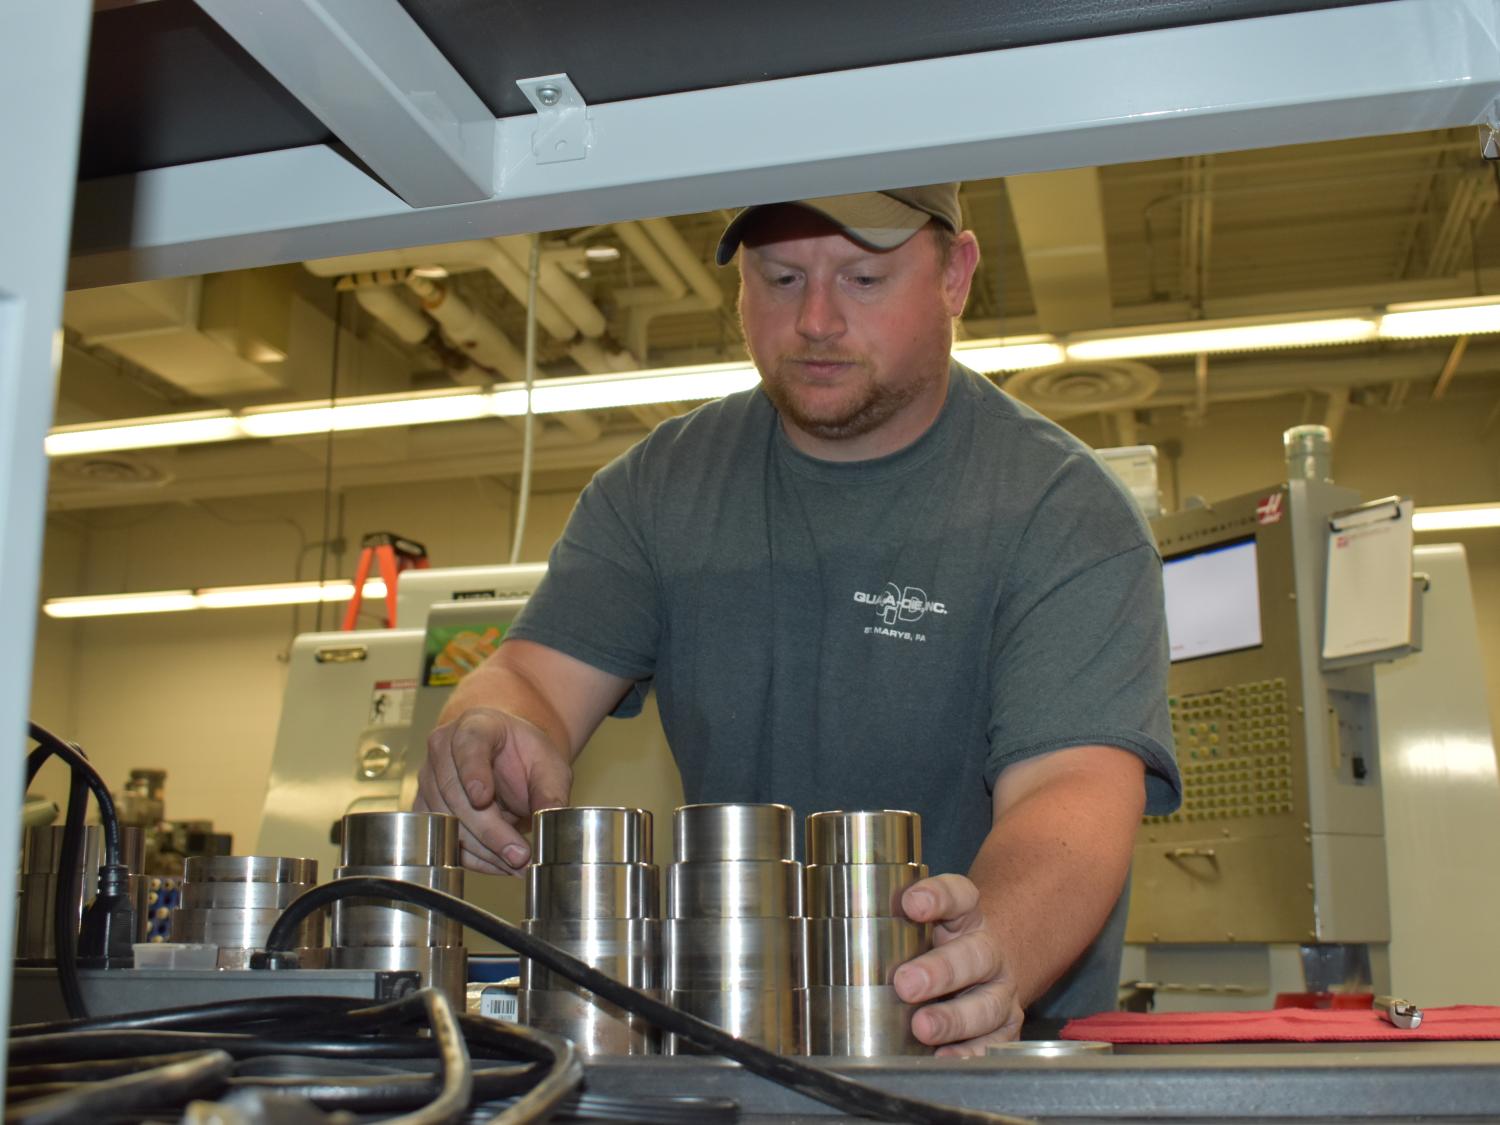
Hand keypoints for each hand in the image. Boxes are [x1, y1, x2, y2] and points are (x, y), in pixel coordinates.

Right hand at [415, 706, 571, 874]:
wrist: (507, 758)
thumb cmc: (525, 755)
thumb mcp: (549, 765)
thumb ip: (551, 791)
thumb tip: (549, 818)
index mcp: (475, 726)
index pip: (468, 745)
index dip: (473, 771)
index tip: (483, 798)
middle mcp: (443, 749)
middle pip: (455, 793)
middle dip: (489, 830)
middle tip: (519, 854)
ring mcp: (428, 778)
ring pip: (446, 821)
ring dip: (483, 850)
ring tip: (517, 863)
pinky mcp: (425, 808)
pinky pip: (442, 839)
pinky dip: (472, 858)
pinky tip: (499, 865)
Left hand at [892, 873, 1023, 1055]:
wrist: (987, 972)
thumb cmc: (937, 948)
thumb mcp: (918, 928)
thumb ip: (889, 929)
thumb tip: (835, 943)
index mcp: (965, 917)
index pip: (959, 896)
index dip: (938, 897)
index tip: (911, 904)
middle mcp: (987, 951)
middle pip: (974, 955)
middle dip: (940, 971)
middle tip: (906, 983)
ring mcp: (1000, 991)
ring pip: (986, 1004)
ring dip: (953, 1019)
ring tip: (922, 1027)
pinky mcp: (1005, 1027)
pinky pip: (992, 1043)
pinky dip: (969, 1053)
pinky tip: (944, 1057)